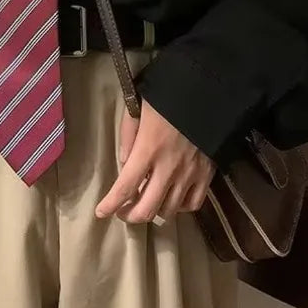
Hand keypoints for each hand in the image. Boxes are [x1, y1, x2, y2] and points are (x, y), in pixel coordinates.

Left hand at [95, 100, 215, 223]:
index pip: (125, 187)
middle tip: (122, 211)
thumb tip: (125, 164)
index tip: (101, 212)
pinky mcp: (207, 174)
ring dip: (153, 211)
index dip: (111, 204)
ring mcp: (190, 174)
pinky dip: (180, 207)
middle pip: (147, 209)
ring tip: (146, 202)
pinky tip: (172, 198)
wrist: (206, 92)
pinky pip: (193, 204)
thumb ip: (128, 137)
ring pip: (169, 210)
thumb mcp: (138, 109)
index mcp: (148, 149)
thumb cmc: (166, 97)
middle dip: (130, 216)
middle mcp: (168, 168)